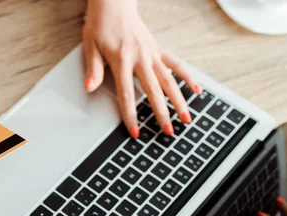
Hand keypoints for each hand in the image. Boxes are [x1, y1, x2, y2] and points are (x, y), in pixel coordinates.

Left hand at [83, 0, 201, 137]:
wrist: (114, 3)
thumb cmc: (100, 25)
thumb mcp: (90, 46)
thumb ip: (94, 69)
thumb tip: (89, 87)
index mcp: (122, 60)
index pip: (127, 94)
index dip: (131, 115)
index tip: (136, 132)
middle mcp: (140, 57)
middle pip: (154, 91)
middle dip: (162, 113)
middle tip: (169, 132)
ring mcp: (152, 53)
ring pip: (169, 80)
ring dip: (179, 101)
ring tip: (187, 118)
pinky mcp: (158, 49)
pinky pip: (176, 64)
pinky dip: (187, 77)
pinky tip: (197, 90)